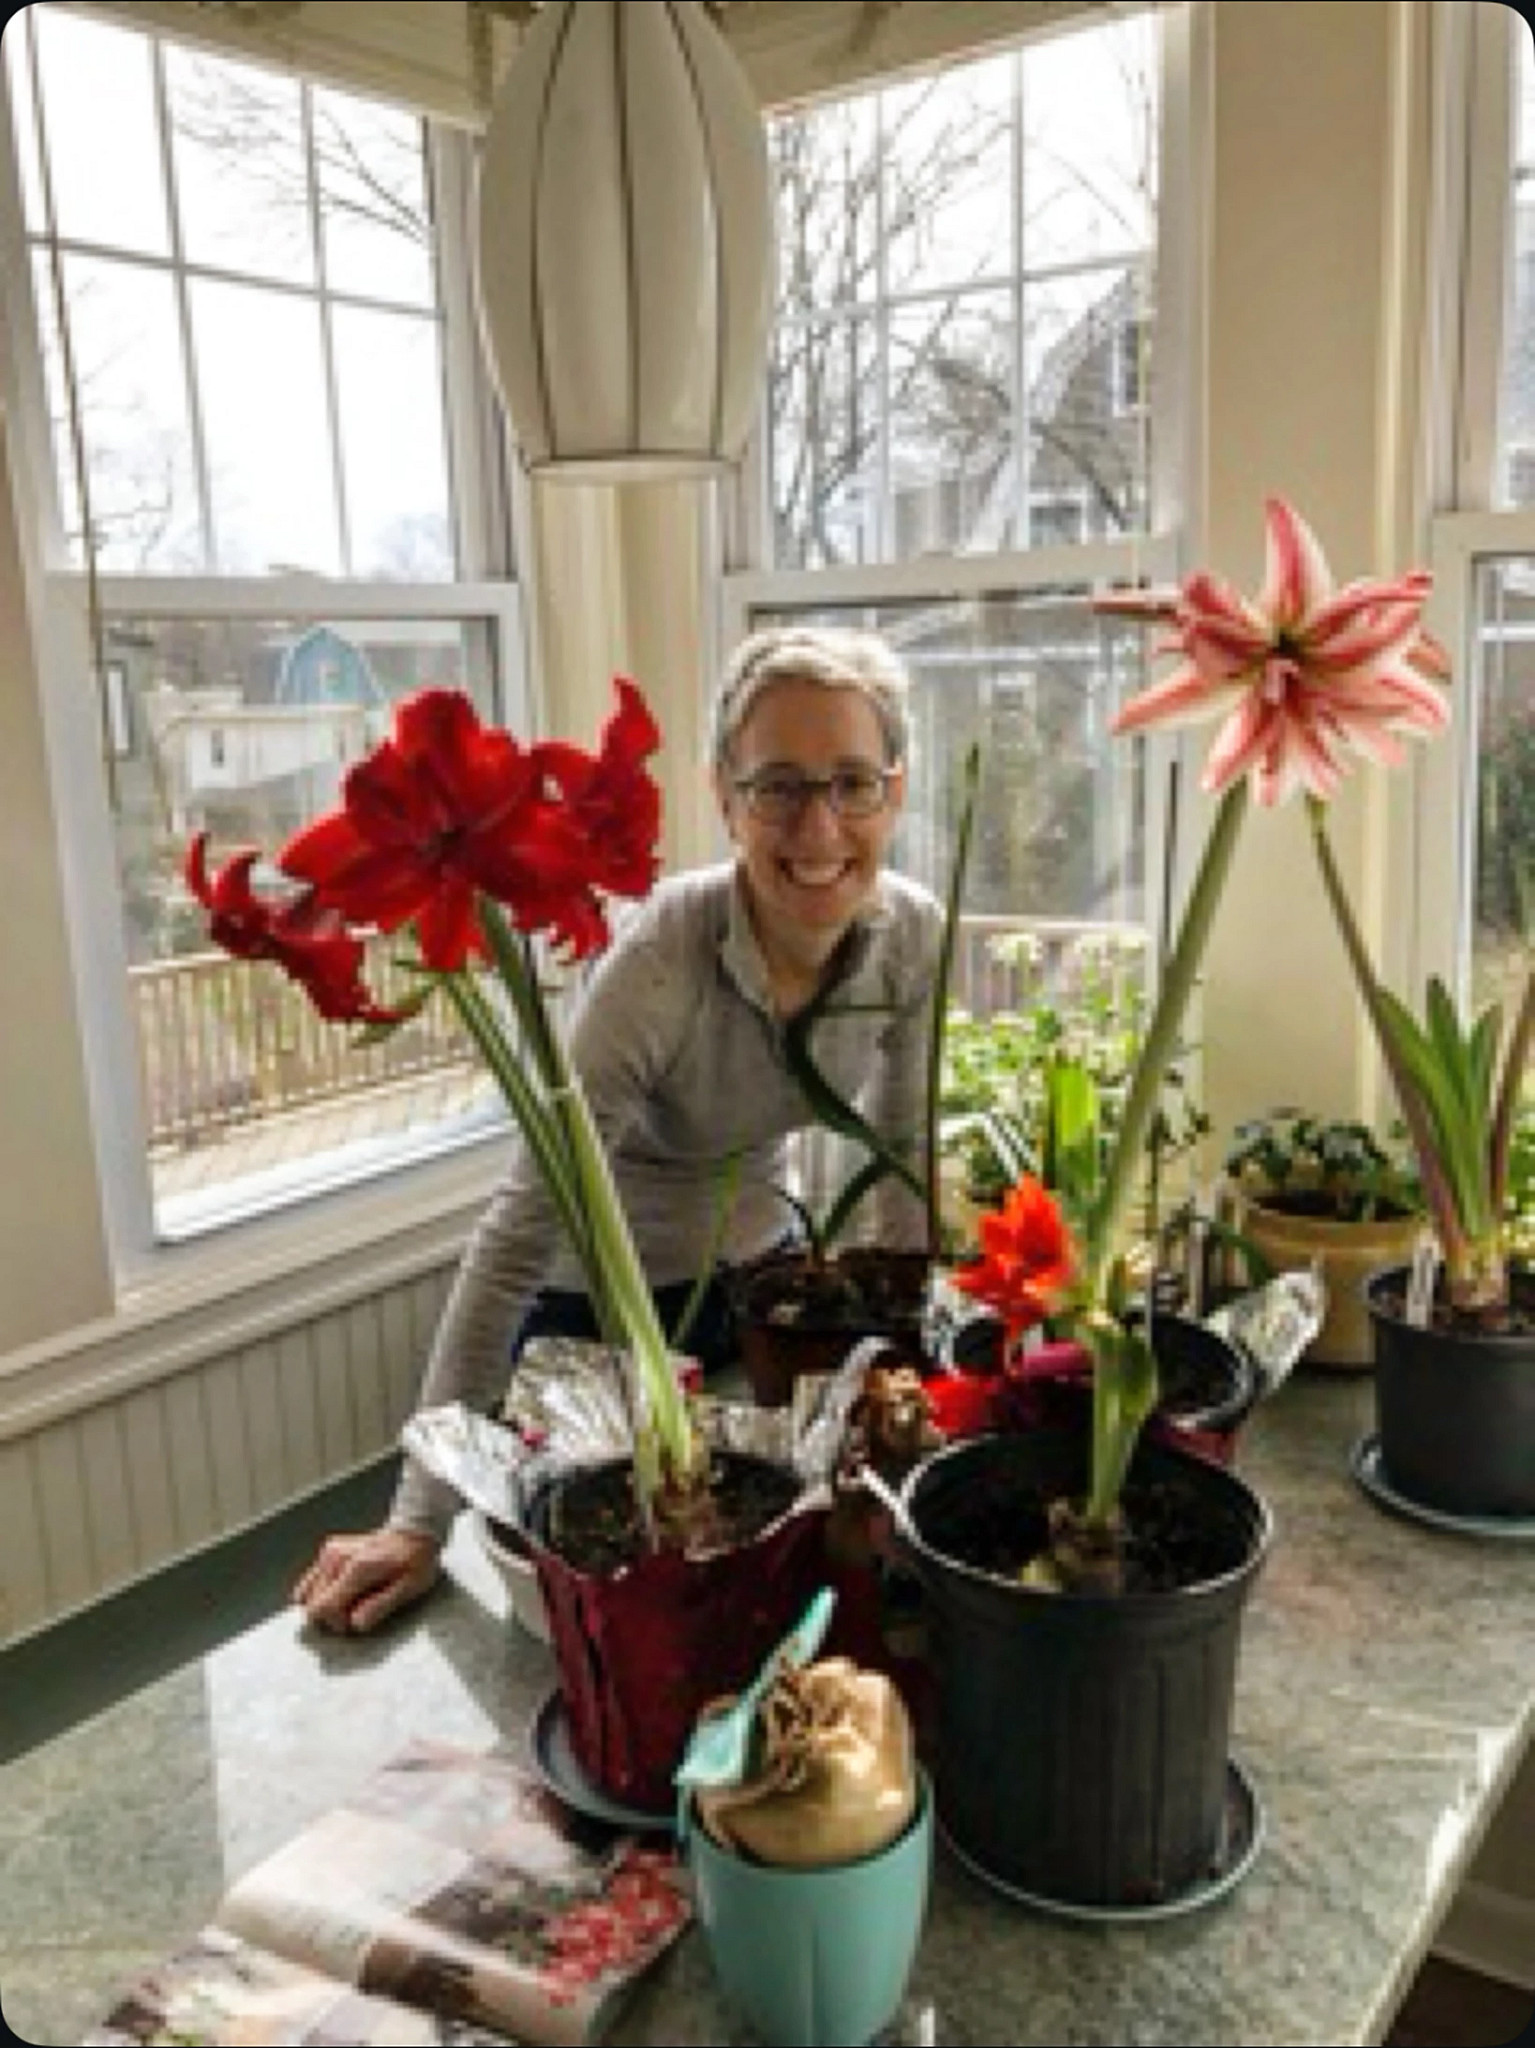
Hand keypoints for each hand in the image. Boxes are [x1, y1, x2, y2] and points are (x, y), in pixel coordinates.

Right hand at [292, 1526, 440, 1633]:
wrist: (413, 1534)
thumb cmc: (414, 1562)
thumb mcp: (408, 1589)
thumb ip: (379, 1607)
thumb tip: (355, 1623)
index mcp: (356, 1569)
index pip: (321, 1607)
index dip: (335, 1623)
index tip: (353, 1622)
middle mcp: (337, 1558)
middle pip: (312, 1603)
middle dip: (331, 1614)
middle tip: (356, 1609)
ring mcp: (329, 1552)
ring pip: (307, 1593)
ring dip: (324, 1602)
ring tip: (349, 1599)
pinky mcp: (328, 1551)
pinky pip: (311, 1581)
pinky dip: (322, 1591)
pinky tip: (341, 1590)